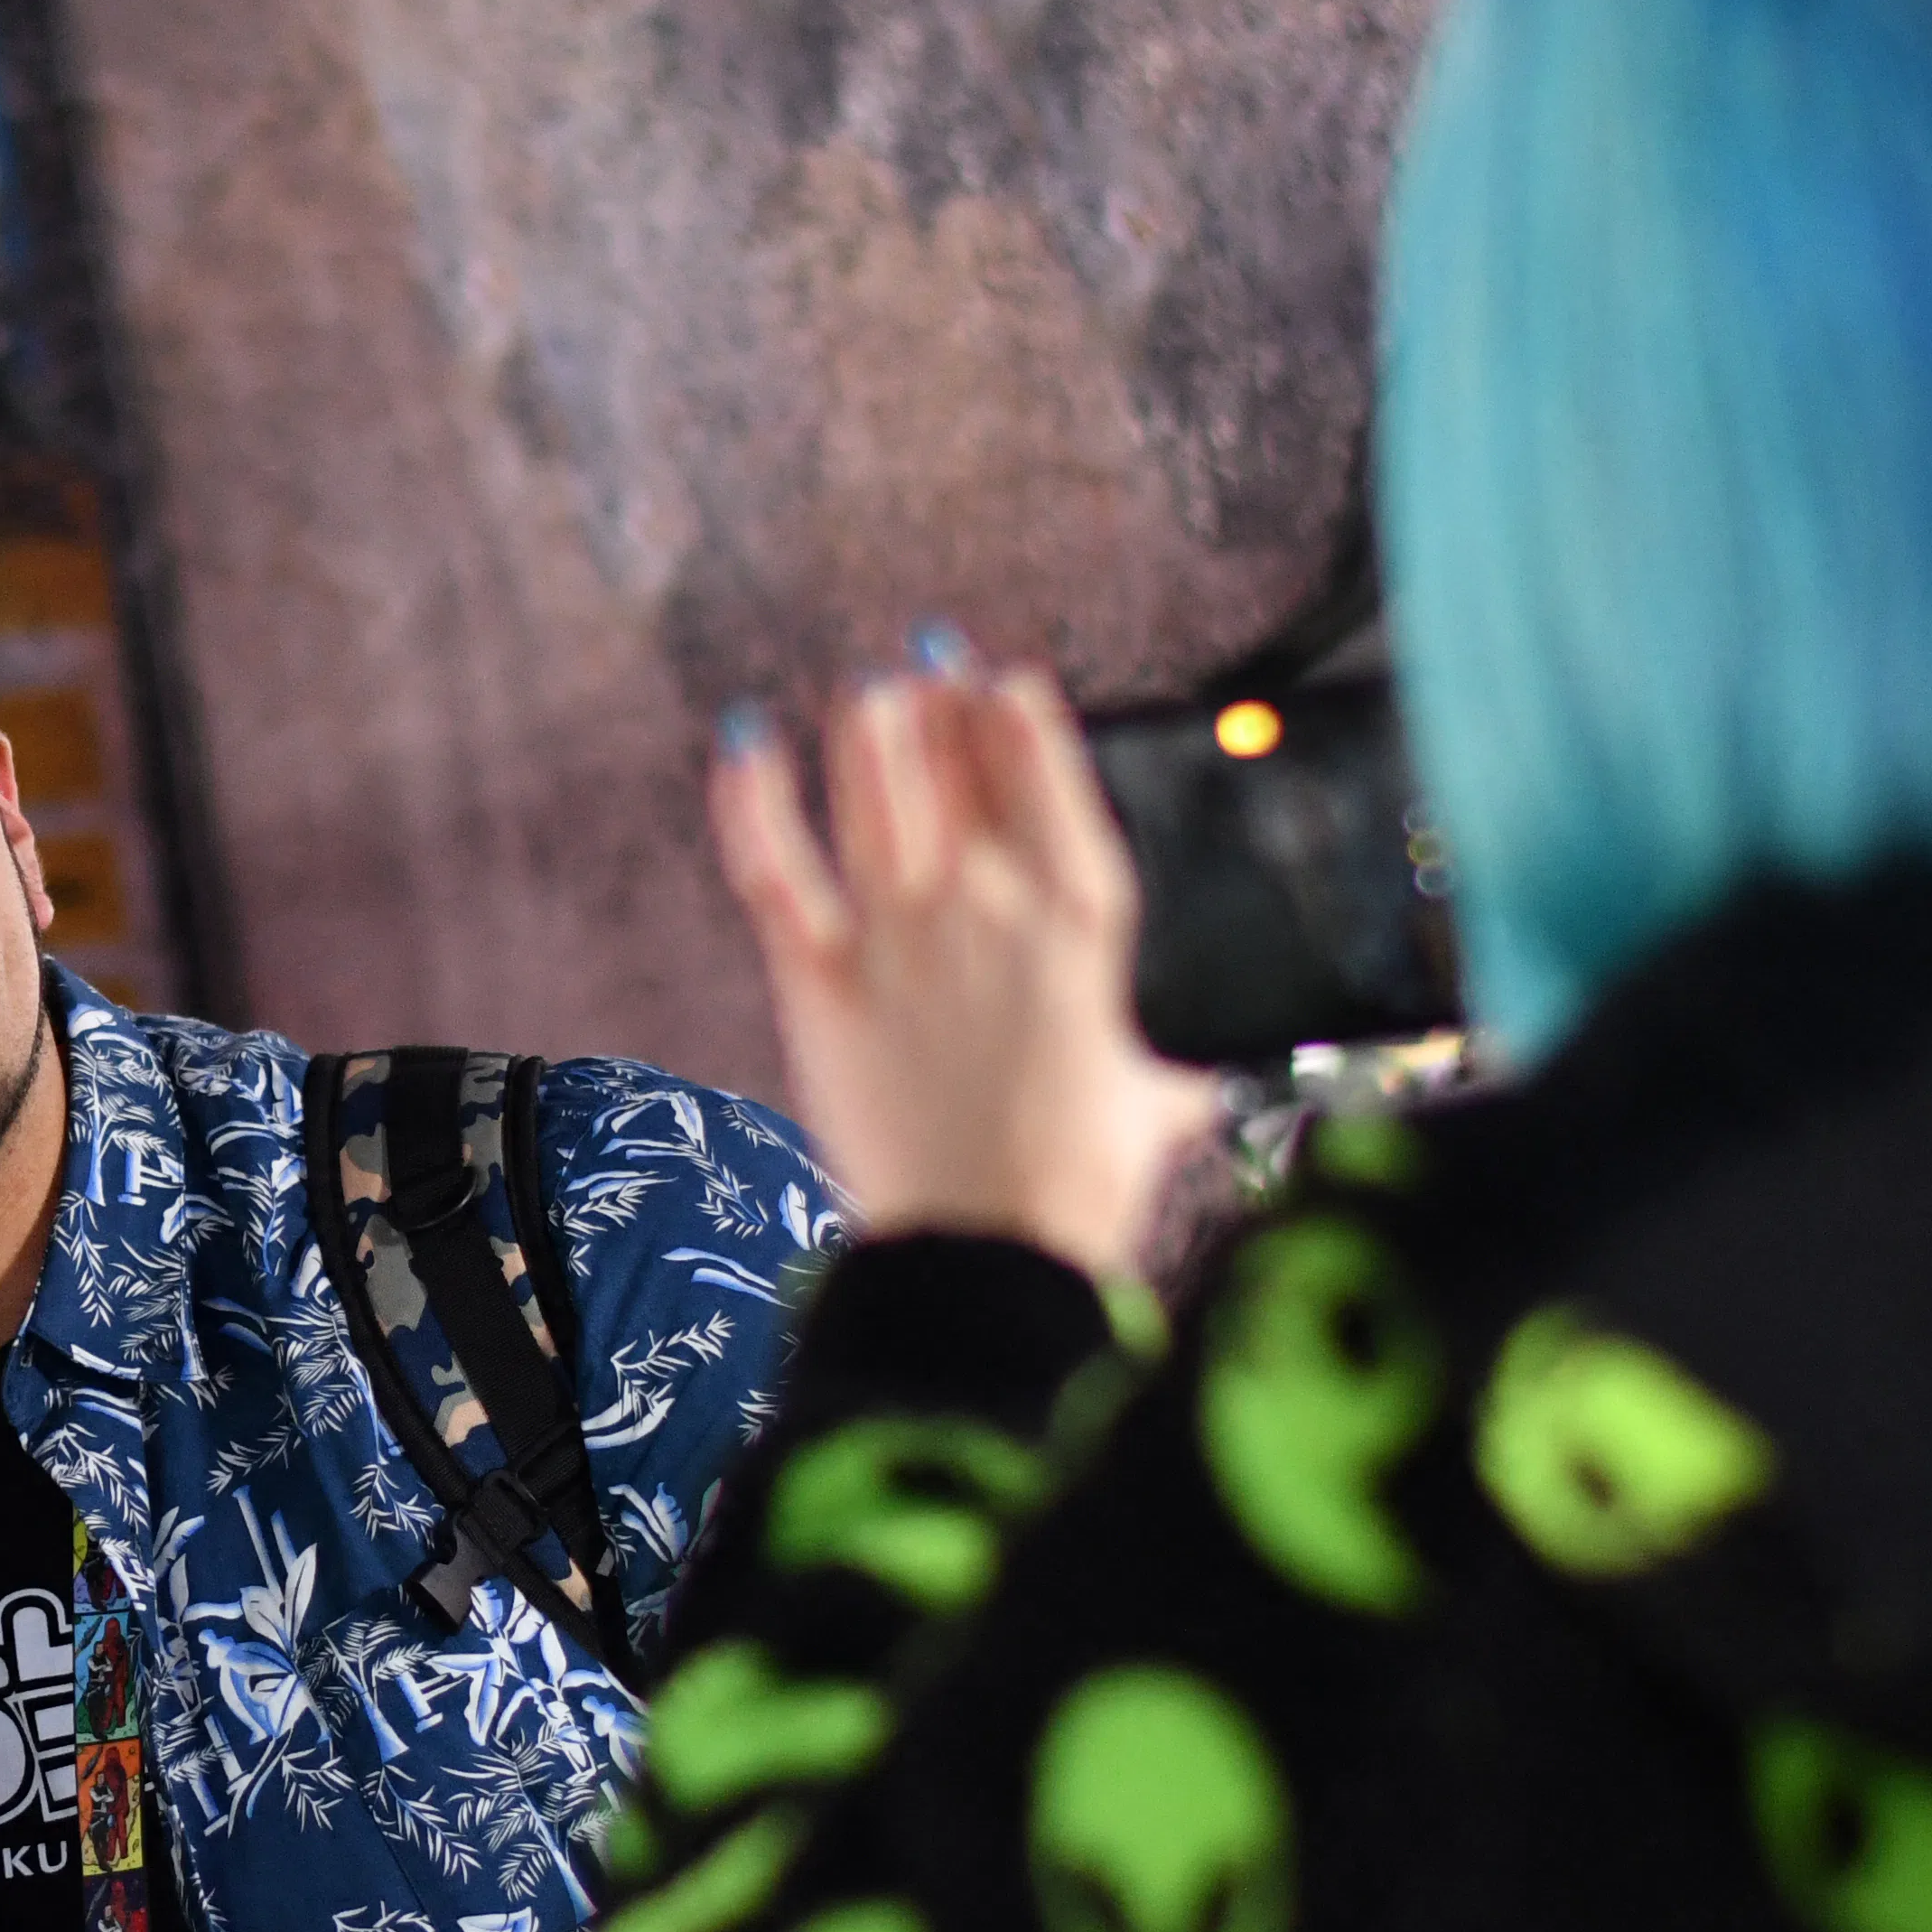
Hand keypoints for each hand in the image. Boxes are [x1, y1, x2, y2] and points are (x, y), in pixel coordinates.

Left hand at [712, 647, 1224, 1276]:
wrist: (992, 1250)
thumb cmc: (1078, 1188)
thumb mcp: (1153, 1110)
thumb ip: (1163, 1078)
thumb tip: (1190, 1090)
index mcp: (1081, 921)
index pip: (1044, 775)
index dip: (1016, 717)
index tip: (1001, 683)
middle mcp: (991, 904)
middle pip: (953, 762)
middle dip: (933, 710)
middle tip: (919, 681)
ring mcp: (900, 935)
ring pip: (872, 785)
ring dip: (865, 729)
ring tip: (863, 701)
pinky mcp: (818, 982)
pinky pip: (773, 863)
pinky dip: (751, 795)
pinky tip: (742, 739)